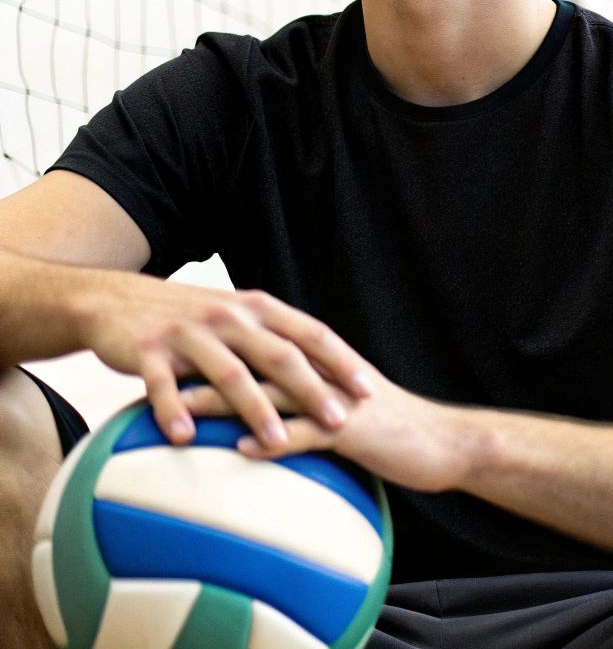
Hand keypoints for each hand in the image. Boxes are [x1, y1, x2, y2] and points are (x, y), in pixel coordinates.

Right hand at [77, 272, 373, 451]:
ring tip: (277, 441)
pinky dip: (173, 410)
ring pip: (229, 373)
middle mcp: (229, 317)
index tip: (368, 391)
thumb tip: (325, 376)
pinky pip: (162, 384)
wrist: (115, 299)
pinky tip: (185, 437)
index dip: (341, 362)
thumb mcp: (238, 318)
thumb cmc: (190, 319)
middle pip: (279, 355)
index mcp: (258, 309)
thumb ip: (276, 340)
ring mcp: (189, 333)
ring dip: (254, 408)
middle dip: (312, 390)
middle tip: (339, 422)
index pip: (311, 333)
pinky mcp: (148, 349)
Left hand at [178, 367, 474, 493]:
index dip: (219, 343)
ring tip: (184, 406)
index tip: (175, 344)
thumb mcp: (349, 406)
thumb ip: (311, 399)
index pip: (262, 346)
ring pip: (274, 394)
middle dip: (210, 362)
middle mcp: (327, 375)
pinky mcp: (353, 432)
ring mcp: (339, 401)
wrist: (446, 442)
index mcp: (324, 364)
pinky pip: (306, 436)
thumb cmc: (397, 430)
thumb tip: (270, 409)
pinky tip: (240, 450)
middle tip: (162, 365)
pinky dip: (273, 441)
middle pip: (257, 362)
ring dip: (228, 399)